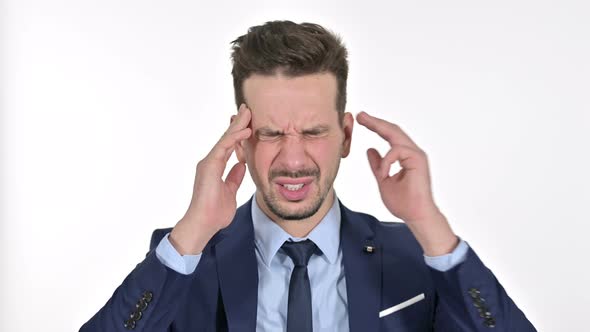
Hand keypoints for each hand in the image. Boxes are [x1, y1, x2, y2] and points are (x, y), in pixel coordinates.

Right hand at [169, 104, 251, 254]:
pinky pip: (224, 148)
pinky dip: (235, 138)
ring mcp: (208, 163)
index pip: (229, 145)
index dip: (239, 133)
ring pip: (225, 139)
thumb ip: (234, 177)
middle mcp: (210, 162)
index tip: (248, 122)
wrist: (203, 224)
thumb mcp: (230, 191)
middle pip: (227, 138)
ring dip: (238, 125)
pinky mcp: (209, 166)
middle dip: (238, 123)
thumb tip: (241, 165)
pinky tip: (245, 131)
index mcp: (215, 167)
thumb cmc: (215, 212)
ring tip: (248, 113)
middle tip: (247, 109)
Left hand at [356, 111, 457, 255]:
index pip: (390, 136)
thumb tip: (370, 150)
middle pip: (393, 130)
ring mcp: (416, 156)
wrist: (416, 216)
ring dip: (378, 129)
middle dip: (375, 121)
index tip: (362, 119)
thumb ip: (377, 165)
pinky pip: (397, 151)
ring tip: (364, 122)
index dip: (376, 126)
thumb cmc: (403, 202)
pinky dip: (386, 160)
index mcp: (405, 156)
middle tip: (360, 115)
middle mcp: (412, 153)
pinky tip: (383, 172)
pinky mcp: (418, 161)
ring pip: (396, 136)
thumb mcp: (383, 179)